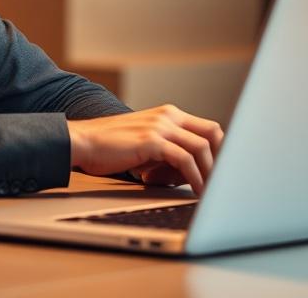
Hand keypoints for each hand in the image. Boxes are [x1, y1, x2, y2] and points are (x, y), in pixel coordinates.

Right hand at [66, 105, 222, 194]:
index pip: (209, 128)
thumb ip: (169, 153)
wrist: (82, 141)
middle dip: (223, 159)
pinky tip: (196, 191)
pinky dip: (195, 177)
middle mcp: (168, 116)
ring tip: (214, 193)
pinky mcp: (151, 140)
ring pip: (202, 147)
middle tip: (224, 183)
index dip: (222, 150)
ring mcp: (160, 126)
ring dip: (211, 173)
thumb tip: (191, 176)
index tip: (225, 172)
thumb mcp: (145, 145)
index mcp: (169, 114)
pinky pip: (184, 160)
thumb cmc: (111, 148)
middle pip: (213, 133)